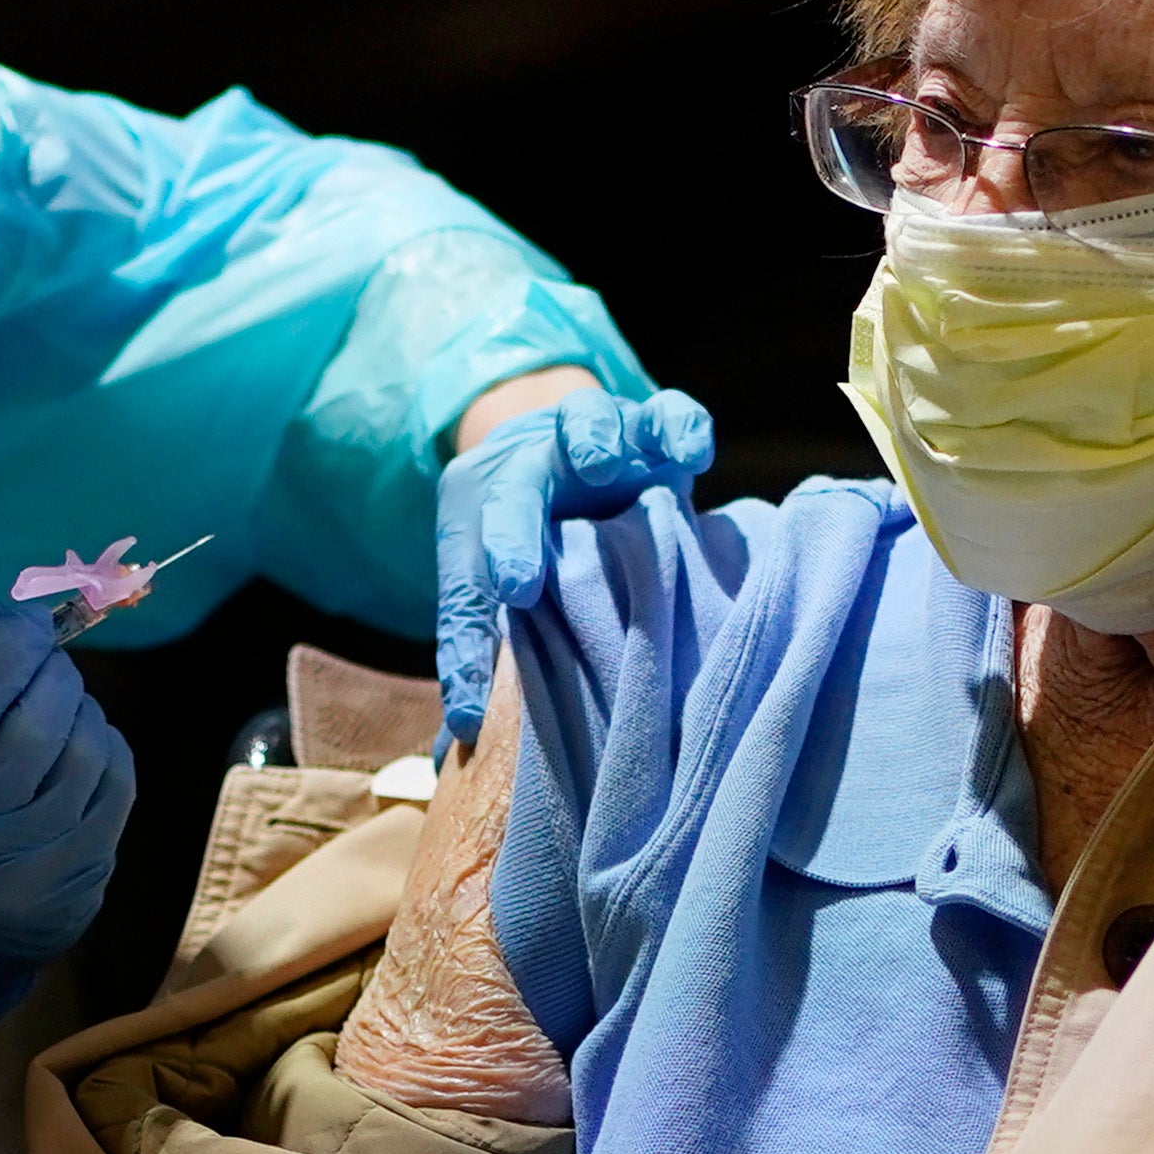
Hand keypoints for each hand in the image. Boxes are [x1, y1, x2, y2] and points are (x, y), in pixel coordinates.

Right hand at [0, 605, 136, 1035]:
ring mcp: (36, 867)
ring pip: (86, 752)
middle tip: (44, 660)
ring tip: (61, 705)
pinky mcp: (81, 885)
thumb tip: (9, 620)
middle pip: (38, 723)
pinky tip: (88, 743)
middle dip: (49, 673)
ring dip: (80, 710)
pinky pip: (115, 792)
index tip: (22, 620)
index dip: (7, 646)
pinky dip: (106, 751)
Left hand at [433, 385, 715, 743]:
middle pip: (513, 498)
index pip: (464, 576)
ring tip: (601, 461)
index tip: (478, 693)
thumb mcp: (496, 578)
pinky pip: (665, 415)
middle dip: (512, 536)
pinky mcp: (649, 427)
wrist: (565, 437)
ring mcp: (590, 440)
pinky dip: (679, 426)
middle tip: (517, 581)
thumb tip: (460, 738)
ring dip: (591, 440)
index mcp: (480, 512)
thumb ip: (479, 645)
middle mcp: (530, 470)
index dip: (466, 641)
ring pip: (585, 424)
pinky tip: (693, 452)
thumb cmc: (531, 529)